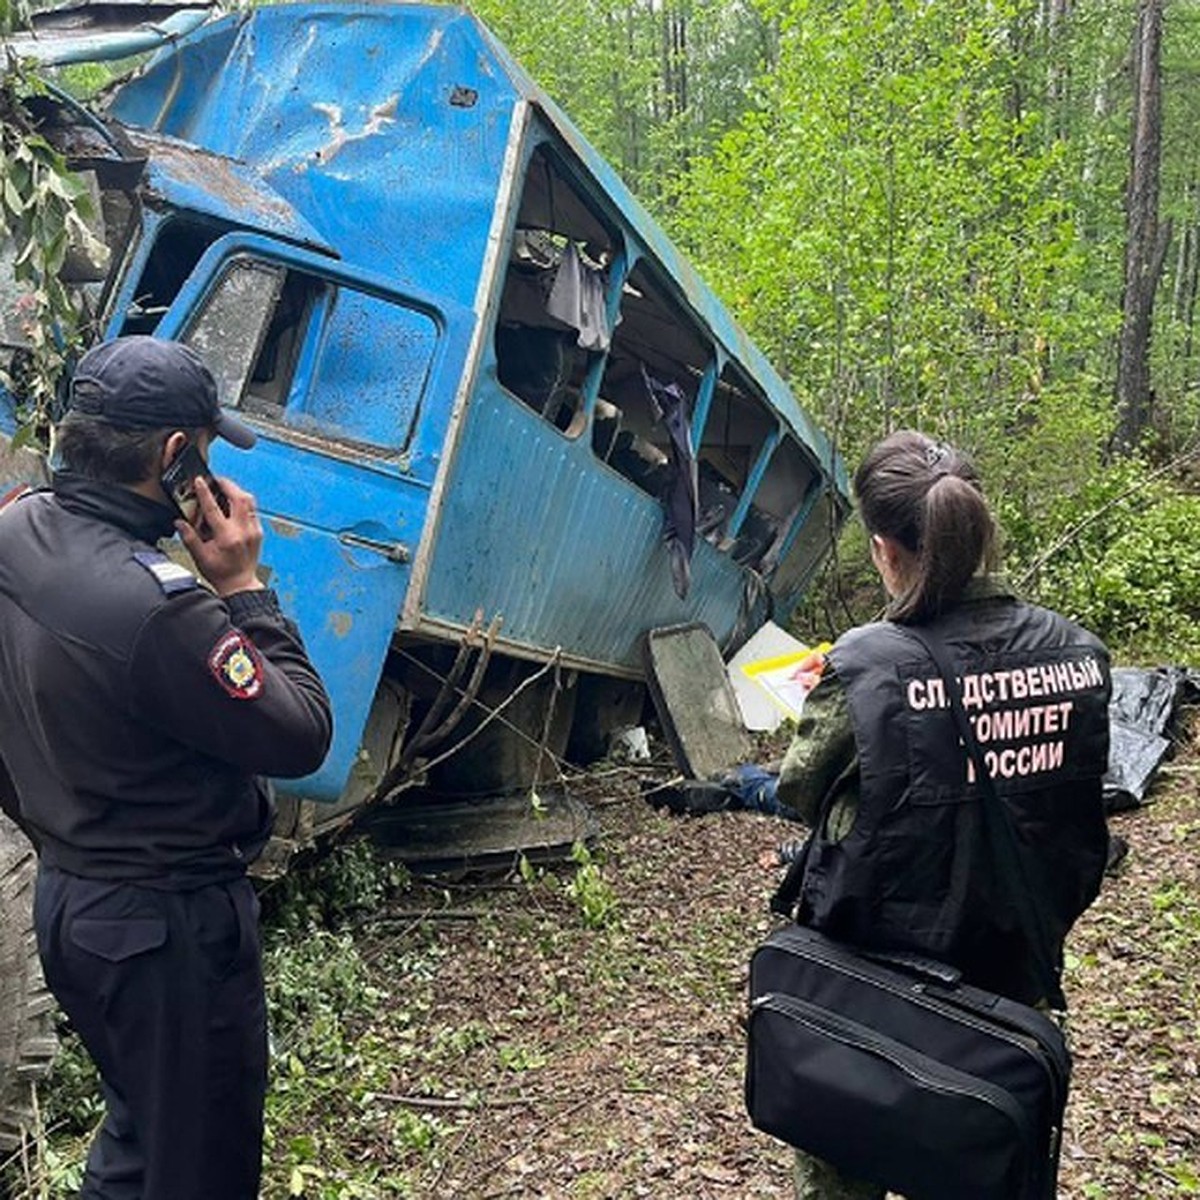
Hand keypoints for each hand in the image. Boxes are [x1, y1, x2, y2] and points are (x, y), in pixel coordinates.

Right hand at [176, 476, 264, 597]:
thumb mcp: (200, 556)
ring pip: (250, 502)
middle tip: (216, 480)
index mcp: (227, 537)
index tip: (200, 481)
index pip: (214, 508)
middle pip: (239, 498)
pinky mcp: (258, 532)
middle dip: (227, 485)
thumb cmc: (220, 573)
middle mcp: (243, 532)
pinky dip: (243, 503)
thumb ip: (189, 537)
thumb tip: (179, 522)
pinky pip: (253, 511)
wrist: (240, 584)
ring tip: (225, 488)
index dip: (205, 492)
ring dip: (237, 491)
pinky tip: (234, 503)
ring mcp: (253, 531)